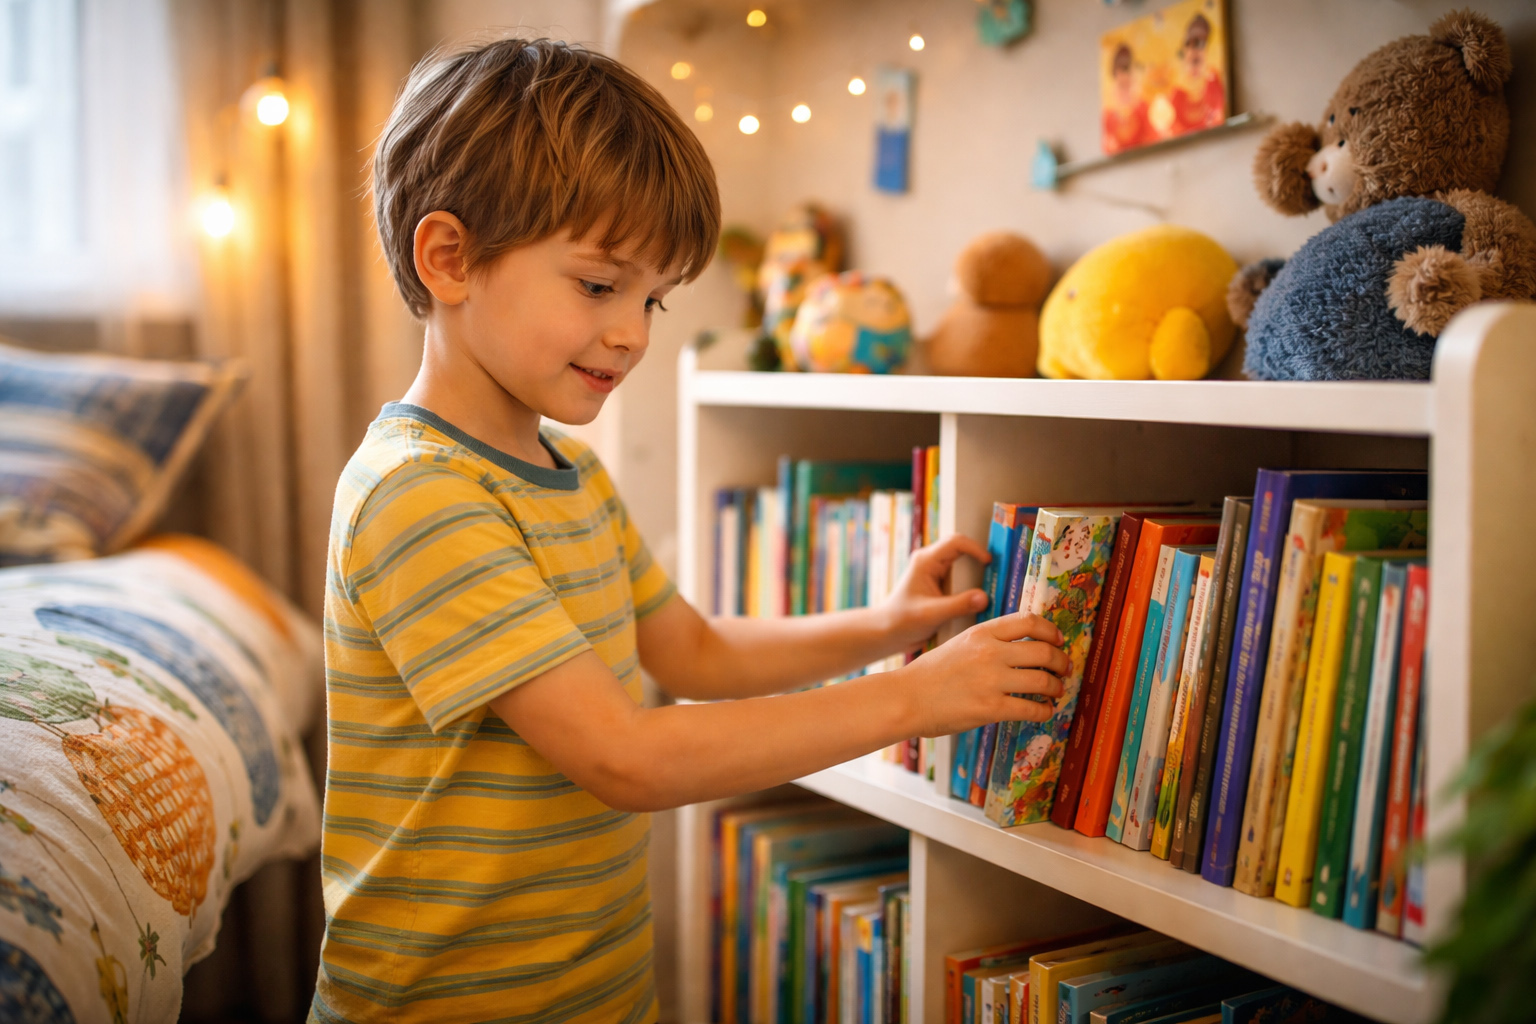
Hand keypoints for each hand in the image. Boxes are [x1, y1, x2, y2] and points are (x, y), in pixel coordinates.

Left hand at [881, 534, 990, 651]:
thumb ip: (958, 605)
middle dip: (979, 559)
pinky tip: (981, 598)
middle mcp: (931, 562)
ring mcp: (935, 573)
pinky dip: (972, 585)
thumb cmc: (902, 621)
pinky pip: (960, 578)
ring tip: (993, 585)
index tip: (989, 563)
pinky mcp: (940, 586)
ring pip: (962, 564)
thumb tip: (985, 597)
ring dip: (977, 573)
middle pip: (962, 549)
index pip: (956, 542)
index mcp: (926, 560)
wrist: (886, 633)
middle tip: (997, 573)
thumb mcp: (931, 614)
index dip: (975, 548)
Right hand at [892, 612, 1069, 736]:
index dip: (1052, 631)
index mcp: (982, 632)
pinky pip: (1032, 709)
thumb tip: (1023, 647)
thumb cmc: (931, 674)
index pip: (1029, 621)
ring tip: (1055, 692)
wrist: (905, 698)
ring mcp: (991, 680)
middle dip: (1061, 662)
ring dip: (1056, 687)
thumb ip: (988, 641)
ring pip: (1043, 680)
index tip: (1058, 641)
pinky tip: (1044, 712)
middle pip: (1044, 651)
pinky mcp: (990, 708)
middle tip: (1064, 669)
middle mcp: (990, 652)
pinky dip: (1045, 711)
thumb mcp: (960, 643)